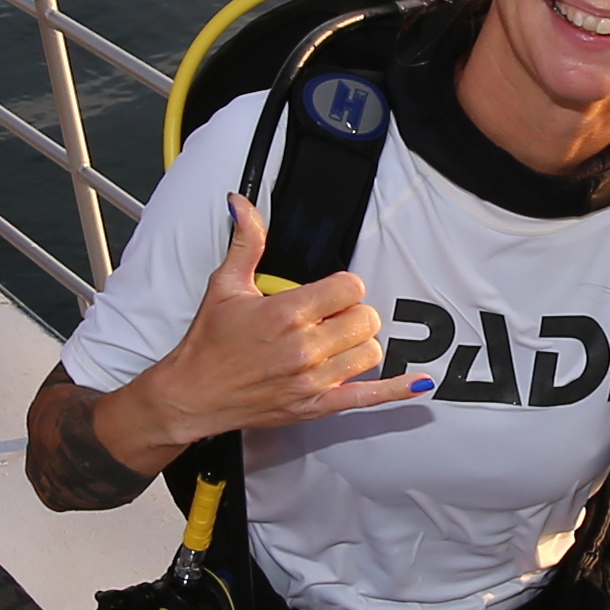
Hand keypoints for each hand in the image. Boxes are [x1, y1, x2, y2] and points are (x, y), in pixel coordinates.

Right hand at [103, 197, 426, 463]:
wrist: (192, 394)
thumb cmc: (208, 343)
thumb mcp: (225, 286)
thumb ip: (246, 242)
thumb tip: (242, 204)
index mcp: (287, 313)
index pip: (351, 287)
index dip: (343, 287)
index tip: (329, 293)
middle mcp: (304, 347)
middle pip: (366, 319)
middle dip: (352, 314)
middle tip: (330, 318)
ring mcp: (313, 379)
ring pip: (370, 352)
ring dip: (359, 344)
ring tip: (336, 343)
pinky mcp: (317, 405)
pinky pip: (369, 396)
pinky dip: (396, 389)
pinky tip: (417, 381)